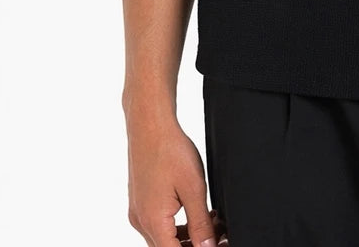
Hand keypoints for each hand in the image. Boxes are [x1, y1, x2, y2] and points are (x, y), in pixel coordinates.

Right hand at [126, 113, 226, 245]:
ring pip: (164, 239)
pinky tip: (198, 213)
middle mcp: (141, 221)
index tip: (217, 244)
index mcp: (153, 222)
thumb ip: (200, 223)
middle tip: (219, 234)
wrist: (149, 124)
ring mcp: (139, 212)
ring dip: (188, 237)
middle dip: (195, 246)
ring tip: (213, 223)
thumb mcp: (194, 188)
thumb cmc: (170, 150)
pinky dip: (178, 225)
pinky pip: (159, 225)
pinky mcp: (141, 202)